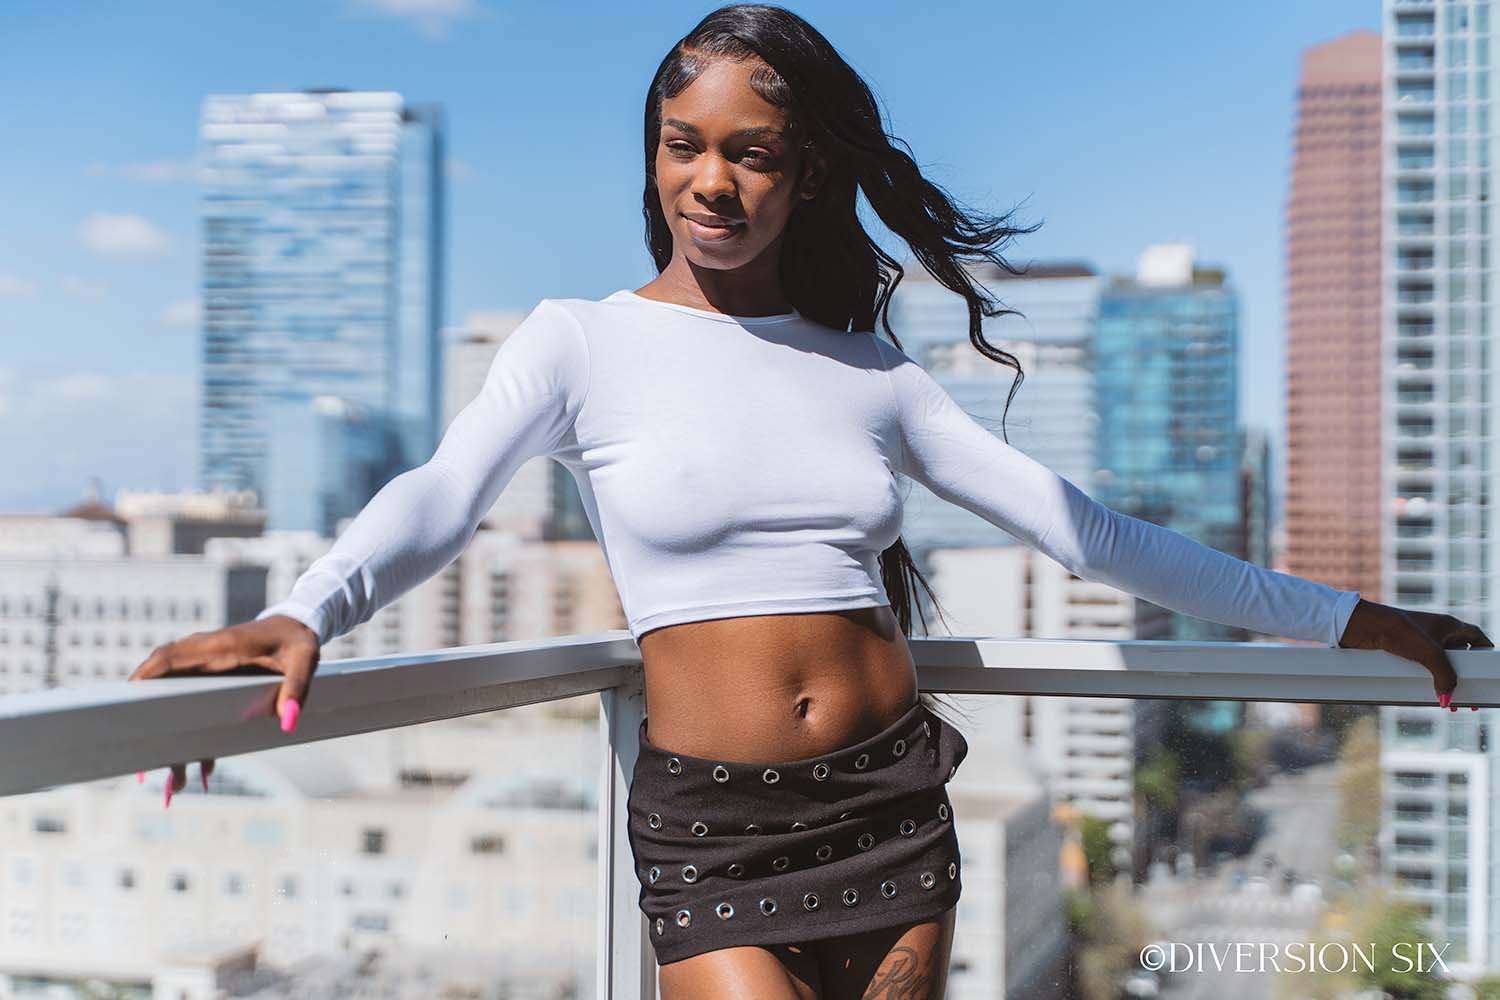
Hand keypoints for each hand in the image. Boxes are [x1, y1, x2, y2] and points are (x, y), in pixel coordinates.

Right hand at [127, 614, 320, 806]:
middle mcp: (202, 656)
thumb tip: (287, 721)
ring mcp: (203, 669)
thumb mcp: (305, 659)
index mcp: (218, 646)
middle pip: (161, 689)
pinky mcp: (210, 681)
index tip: (124, 707)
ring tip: (174, 785)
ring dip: (172, 743)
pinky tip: (201, 769)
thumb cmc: (298, 640)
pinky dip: (192, 738)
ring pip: (172, 703)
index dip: (143, 680)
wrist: (297, 626)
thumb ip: (297, 687)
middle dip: (150, 729)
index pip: (168, 657)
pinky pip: (190, 707)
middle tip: (147, 771)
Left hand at [1337, 598, 1492, 707]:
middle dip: (1466, 676)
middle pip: (1460, 654)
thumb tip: (1449, 699)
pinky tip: (1430, 695)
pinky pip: (1422, 668)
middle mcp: (1437, 632)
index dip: (1485, 650)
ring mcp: (1420, 642)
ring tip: (1451, 703)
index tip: (1491, 666)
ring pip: (1440, 664)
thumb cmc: (1399, 630)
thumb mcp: (1429, 654)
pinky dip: (1429, 681)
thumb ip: (1444, 676)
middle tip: (1471, 696)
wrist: (1363, 626)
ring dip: (1446, 682)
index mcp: (1449, 626)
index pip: (1476, 636)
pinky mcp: (1403, 651)